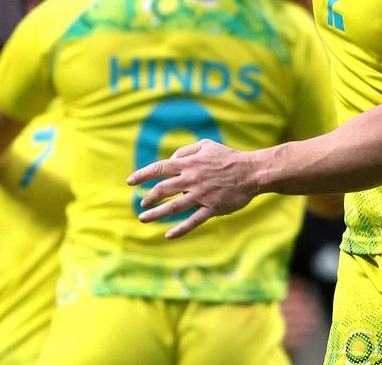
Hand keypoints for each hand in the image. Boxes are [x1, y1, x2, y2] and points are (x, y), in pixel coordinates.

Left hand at [126, 139, 258, 238]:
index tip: (130, 182)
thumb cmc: (228, 157)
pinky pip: (193, 221)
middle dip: (148, 198)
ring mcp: (201, 195)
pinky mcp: (212, 208)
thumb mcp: (205, 145)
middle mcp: (191, 179)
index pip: (159, 168)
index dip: (142, 175)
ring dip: (156, 214)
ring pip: (173, 207)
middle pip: (162, 190)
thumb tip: (170, 160)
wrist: (252, 172)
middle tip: (140, 204)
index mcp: (188, 164)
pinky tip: (168, 235)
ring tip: (143, 218)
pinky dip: (180, 229)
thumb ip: (185, 152)